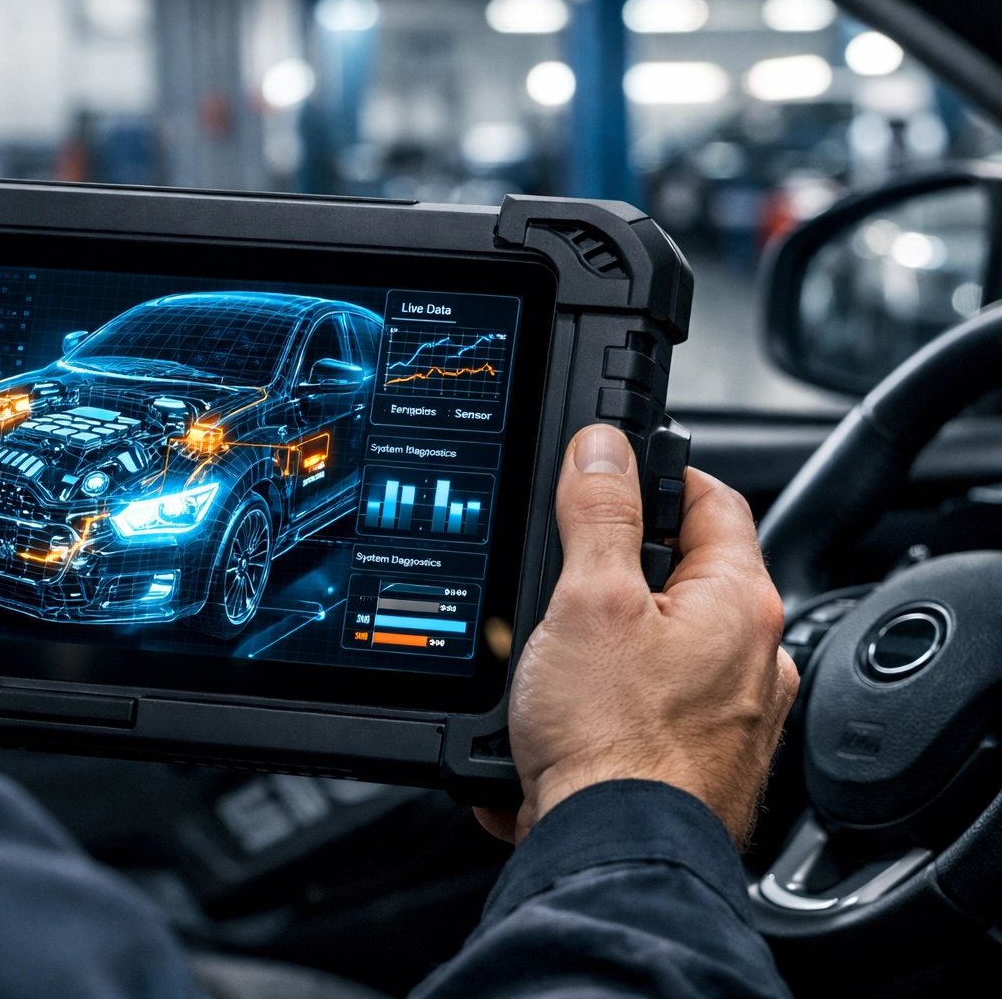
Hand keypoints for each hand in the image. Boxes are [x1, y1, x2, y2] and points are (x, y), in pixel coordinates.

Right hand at [477, 423, 797, 848]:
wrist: (611, 854)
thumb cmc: (613, 742)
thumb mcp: (589, 599)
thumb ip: (598, 514)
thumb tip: (602, 447)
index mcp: (739, 605)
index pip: (713, 502)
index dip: (659, 474)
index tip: (615, 471)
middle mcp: (752, 662)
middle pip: (685, 580)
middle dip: (619, 574)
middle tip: (563, 574)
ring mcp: (730, 721)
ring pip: (660, 653)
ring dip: (605, 649)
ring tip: (549, 661)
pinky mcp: (697, 768)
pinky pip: (644, 715)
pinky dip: (601, 711)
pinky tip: (554, 722)